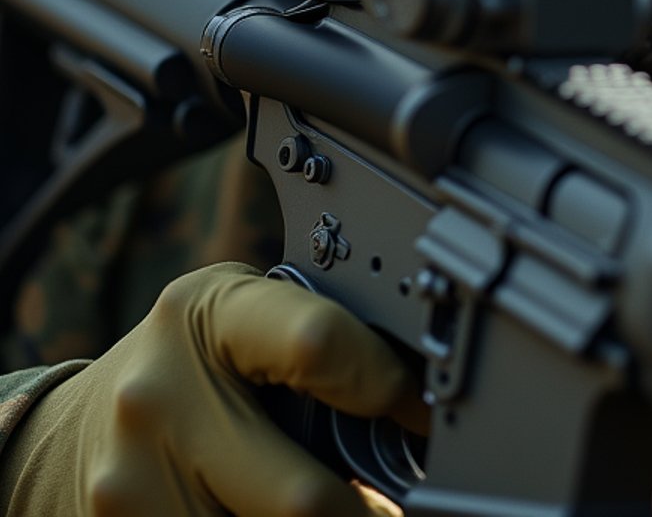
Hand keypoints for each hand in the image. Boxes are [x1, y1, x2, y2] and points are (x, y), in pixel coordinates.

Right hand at [0, 261, 425, 516]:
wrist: (79, 430)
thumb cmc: (188, 363)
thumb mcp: (240, 319)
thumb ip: (308, 341)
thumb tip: (413, 396)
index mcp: (206, 314)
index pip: (318, 344)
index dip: (384, 385)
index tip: (414, 413)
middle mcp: (161, 396)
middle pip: (301, 498)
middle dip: (359, 515)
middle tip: (384, 506)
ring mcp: (134, 482)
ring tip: (327, 505)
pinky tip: (260, 513)